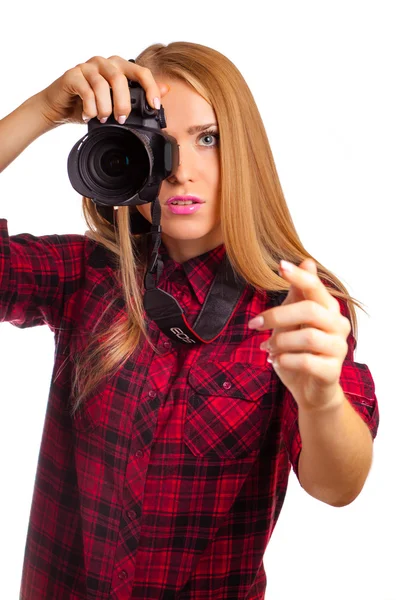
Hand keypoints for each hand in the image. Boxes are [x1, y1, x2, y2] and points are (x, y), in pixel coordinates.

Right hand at [36, 55, 169, 126]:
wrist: (58, 108)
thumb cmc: (88, 104)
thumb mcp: (116, 103)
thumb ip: (139, 95)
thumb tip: (165, 90)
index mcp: (118, 67)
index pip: (140, 71)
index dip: (150, 88)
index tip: (155, 106)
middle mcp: (103, 63)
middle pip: (120, 78)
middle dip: (123, 103)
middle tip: (121, 119)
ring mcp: (87, 67)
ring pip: (102, 85)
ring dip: (105, 107)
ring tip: (102, 119)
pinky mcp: (72, 75)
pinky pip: (86, 91)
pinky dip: (90, 108)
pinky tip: (88, 117)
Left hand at [248, 258, 351, 411]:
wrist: (311, 391)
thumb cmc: (300, 352)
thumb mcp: (293, 321)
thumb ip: (298, 295)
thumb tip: (306, 261)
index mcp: (329, 310)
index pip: (316, 288)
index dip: (300, 277)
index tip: (280, 266)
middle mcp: (339, 326)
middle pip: (310, 311)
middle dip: (277, 315)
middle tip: (254, 324)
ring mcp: (338, 350)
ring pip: (307, 337)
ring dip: (280, 342)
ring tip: (268, 348)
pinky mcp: (332, 372)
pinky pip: (305, 361)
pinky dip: (284, 360)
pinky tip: (276, 361)